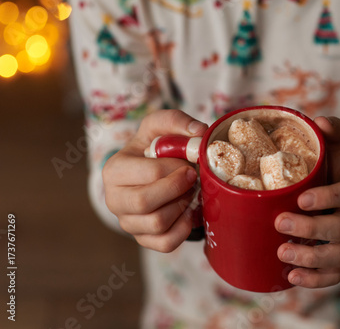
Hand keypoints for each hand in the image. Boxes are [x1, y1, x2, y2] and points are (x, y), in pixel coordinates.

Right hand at [103, 110, 207, 251]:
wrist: (151, 173)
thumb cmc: (155, 149)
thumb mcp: (159, 127)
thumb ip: (176, 121)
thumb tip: (199, 131)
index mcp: (114, 170)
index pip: (149, 174)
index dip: (176, 169)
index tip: (188, 163)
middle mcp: (114, 199)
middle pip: (145, 202)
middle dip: (177, 189)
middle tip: (192, 178)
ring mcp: (127, 223)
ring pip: (157, 224)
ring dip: (181, 206)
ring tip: (188, 192)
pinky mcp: (143, 239)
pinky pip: (165, 243)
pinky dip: (183, 228)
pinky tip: (188, 212)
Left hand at [274, 116, 339, 287]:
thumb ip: (334, 132)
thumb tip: (319, 120)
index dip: (328, 198)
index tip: (301, 199)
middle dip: (312, 229)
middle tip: (280, 223)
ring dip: (311, 257)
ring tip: (283, 253)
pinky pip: (336, 275)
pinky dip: (315, 279)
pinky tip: (292, 277)